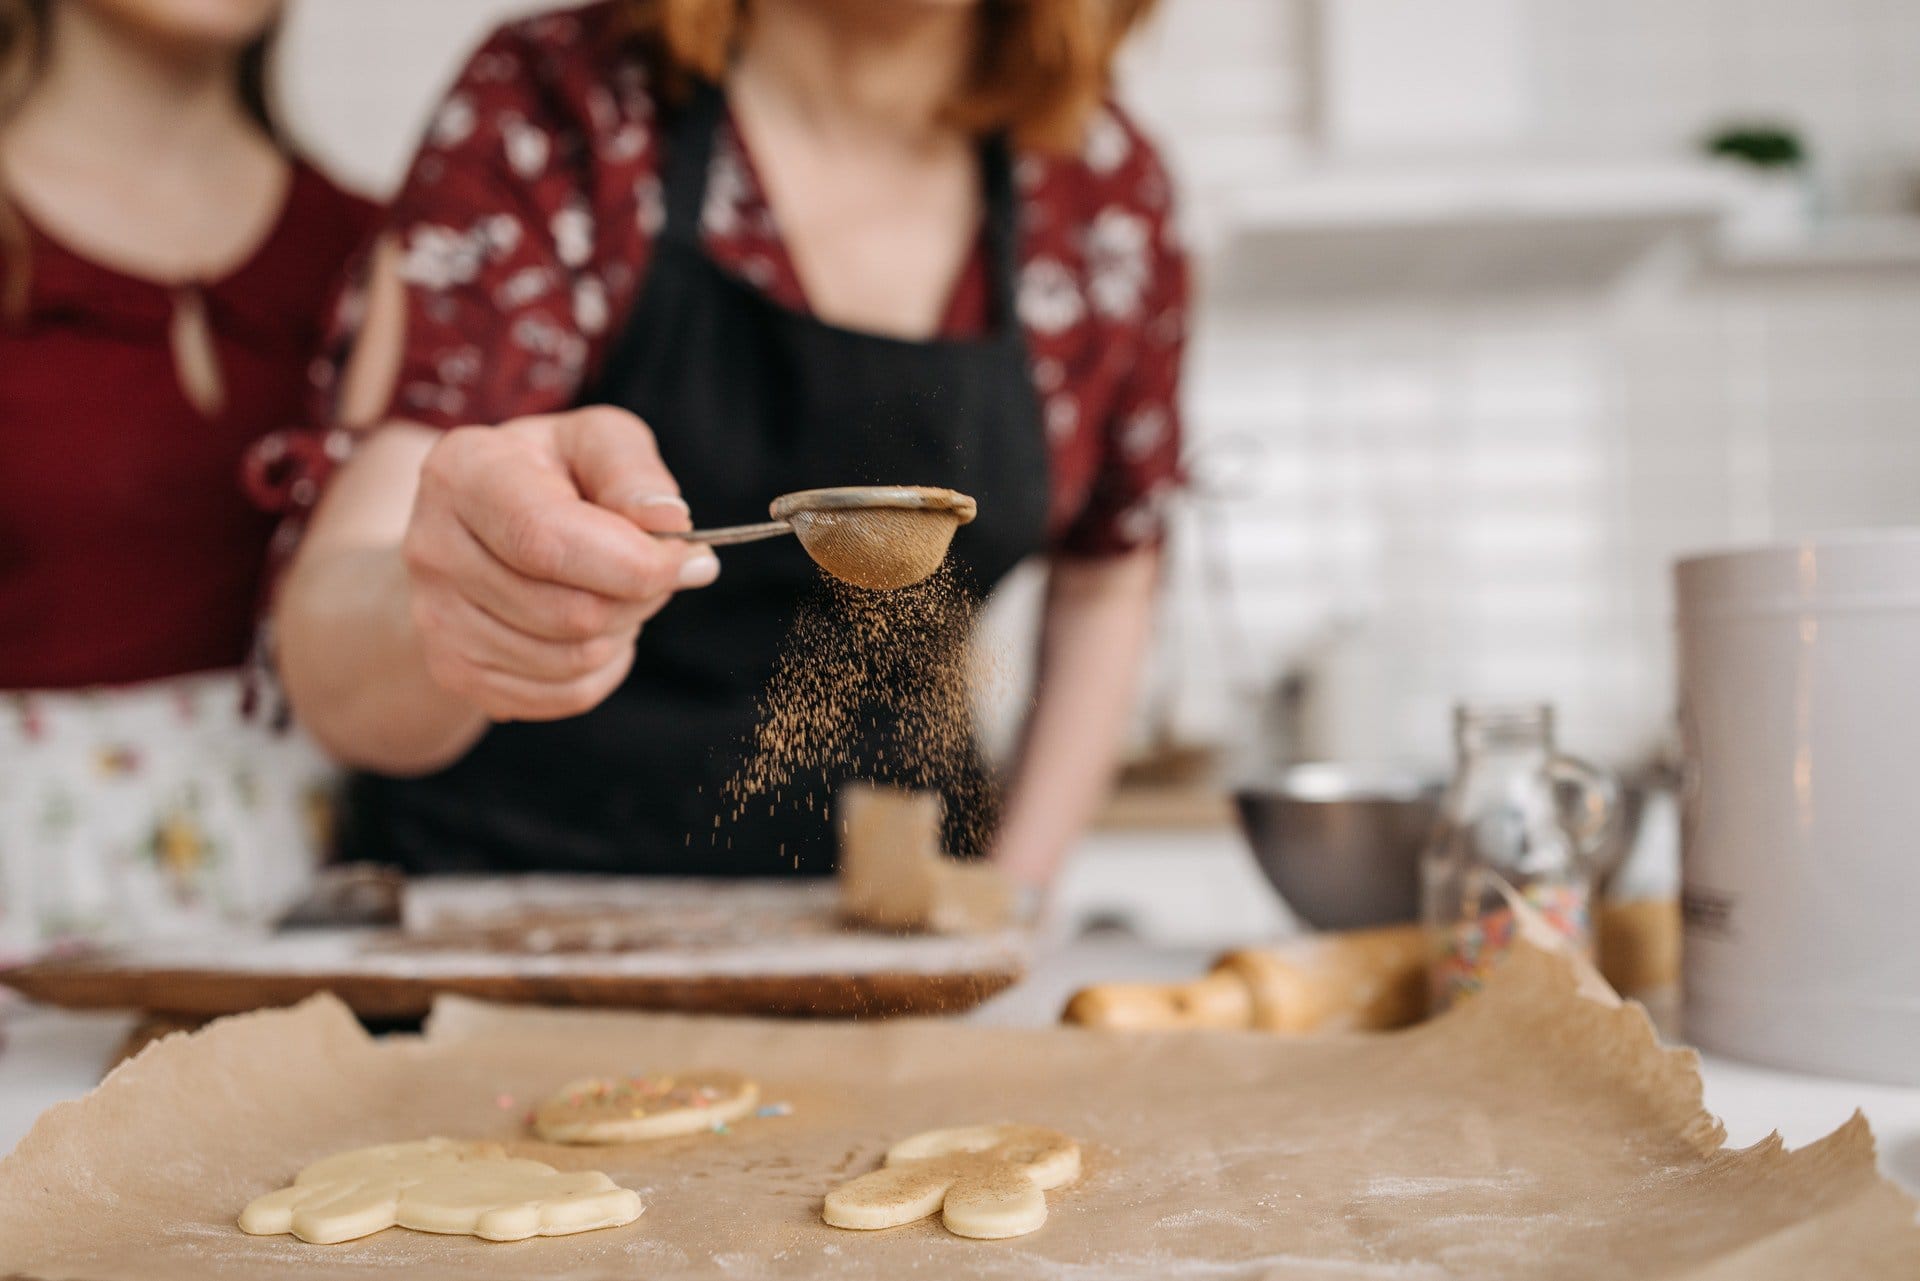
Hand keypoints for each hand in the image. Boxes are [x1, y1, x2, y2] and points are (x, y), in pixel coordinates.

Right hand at [402, 405, 717, 720]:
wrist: (475, 528)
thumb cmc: (550, 475)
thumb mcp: (595, 442)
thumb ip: (632, 471)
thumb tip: (669, 523)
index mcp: (463, 473)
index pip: (548, 541)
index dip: (634, 563)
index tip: (691, 560)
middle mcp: (432, 548)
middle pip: (571, 612)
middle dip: (639, 597)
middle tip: (655, 570)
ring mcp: (436, 619)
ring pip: (573, 660)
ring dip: (622, 630)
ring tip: (615, 590)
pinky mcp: (455, 672)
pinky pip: (564, 695)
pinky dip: (602, 668)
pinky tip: (594, 627)